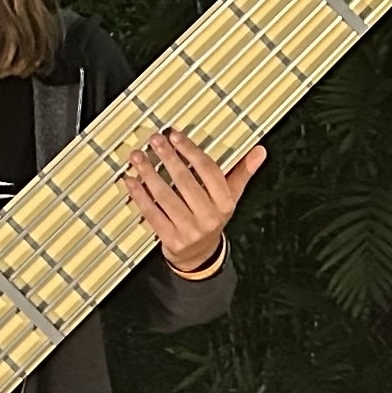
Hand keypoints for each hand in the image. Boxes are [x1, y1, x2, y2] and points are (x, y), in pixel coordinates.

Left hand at [119, 127, 264, 272]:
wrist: (200, 256)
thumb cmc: (212, 218)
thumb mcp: (231, 197)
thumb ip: (241, 172)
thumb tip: (260, 151)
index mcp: (225, 203)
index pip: (208, 170)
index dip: (190, 151)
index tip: (175, 135)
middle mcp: (209, 217)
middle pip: (185, 181)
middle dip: (167, 157)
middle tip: (154, 140)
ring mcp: (189, 230)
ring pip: (165, 196)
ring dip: (149, 174)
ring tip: (137, 157)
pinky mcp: (170, 240)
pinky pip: (152, 213)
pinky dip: (139, 196)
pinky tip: (130, 181)